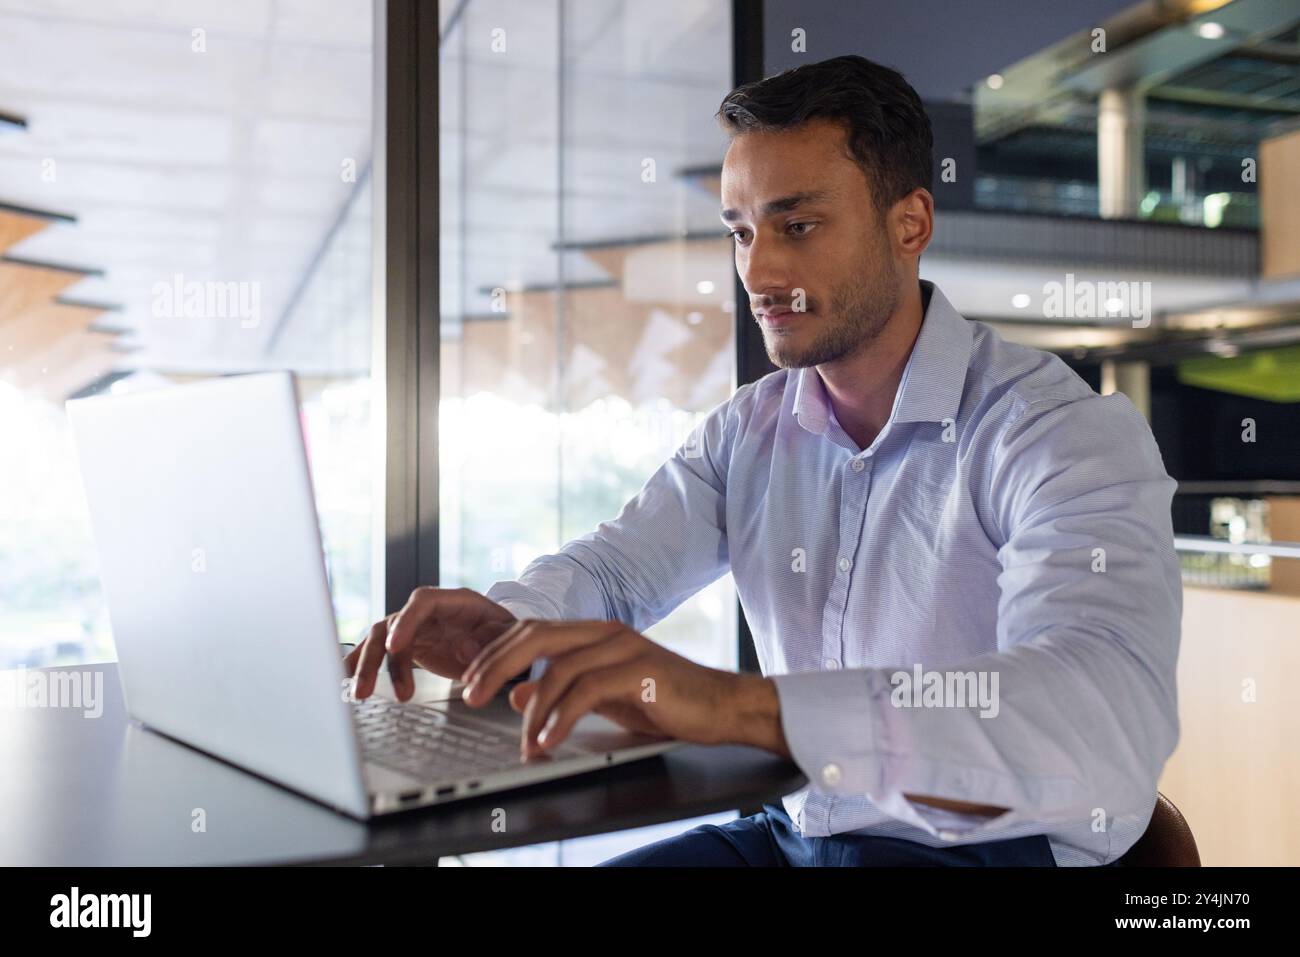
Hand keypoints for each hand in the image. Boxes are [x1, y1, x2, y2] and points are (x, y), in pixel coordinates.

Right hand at [345, 587, 516, 701]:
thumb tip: (464, 650)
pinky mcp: (407, 644)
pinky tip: (343, 679)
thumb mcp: (506, 634)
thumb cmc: (503, 633)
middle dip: (376, 655)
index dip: (406, 622)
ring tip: (360, 694)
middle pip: (392, 623)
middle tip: (367, 687)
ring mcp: (414, 627)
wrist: (500, 638)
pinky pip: (378, 651)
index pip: (422, 602)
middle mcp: (427, 611)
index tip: (394, 646)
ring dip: (366, 665)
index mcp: (453, 601)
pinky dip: (360, 663)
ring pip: (380, 640)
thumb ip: (490, 640)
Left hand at [459, 619, 786, 759]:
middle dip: (495, 665)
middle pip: (534, 636)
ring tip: (521, 741)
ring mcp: (623, 647)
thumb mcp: (605, 698)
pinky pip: (585, 692)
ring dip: (531, 709)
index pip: (531, 630)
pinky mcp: (640, 671)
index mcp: (595, 633)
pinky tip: (548, 740)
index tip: (469, 680)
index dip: (495, 652)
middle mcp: (606, 632)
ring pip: (558, 668)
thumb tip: (518, 696)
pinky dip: (559, 719)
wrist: (723, 707)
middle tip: (471, 696)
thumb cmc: (668, 702)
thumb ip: (564, 692)